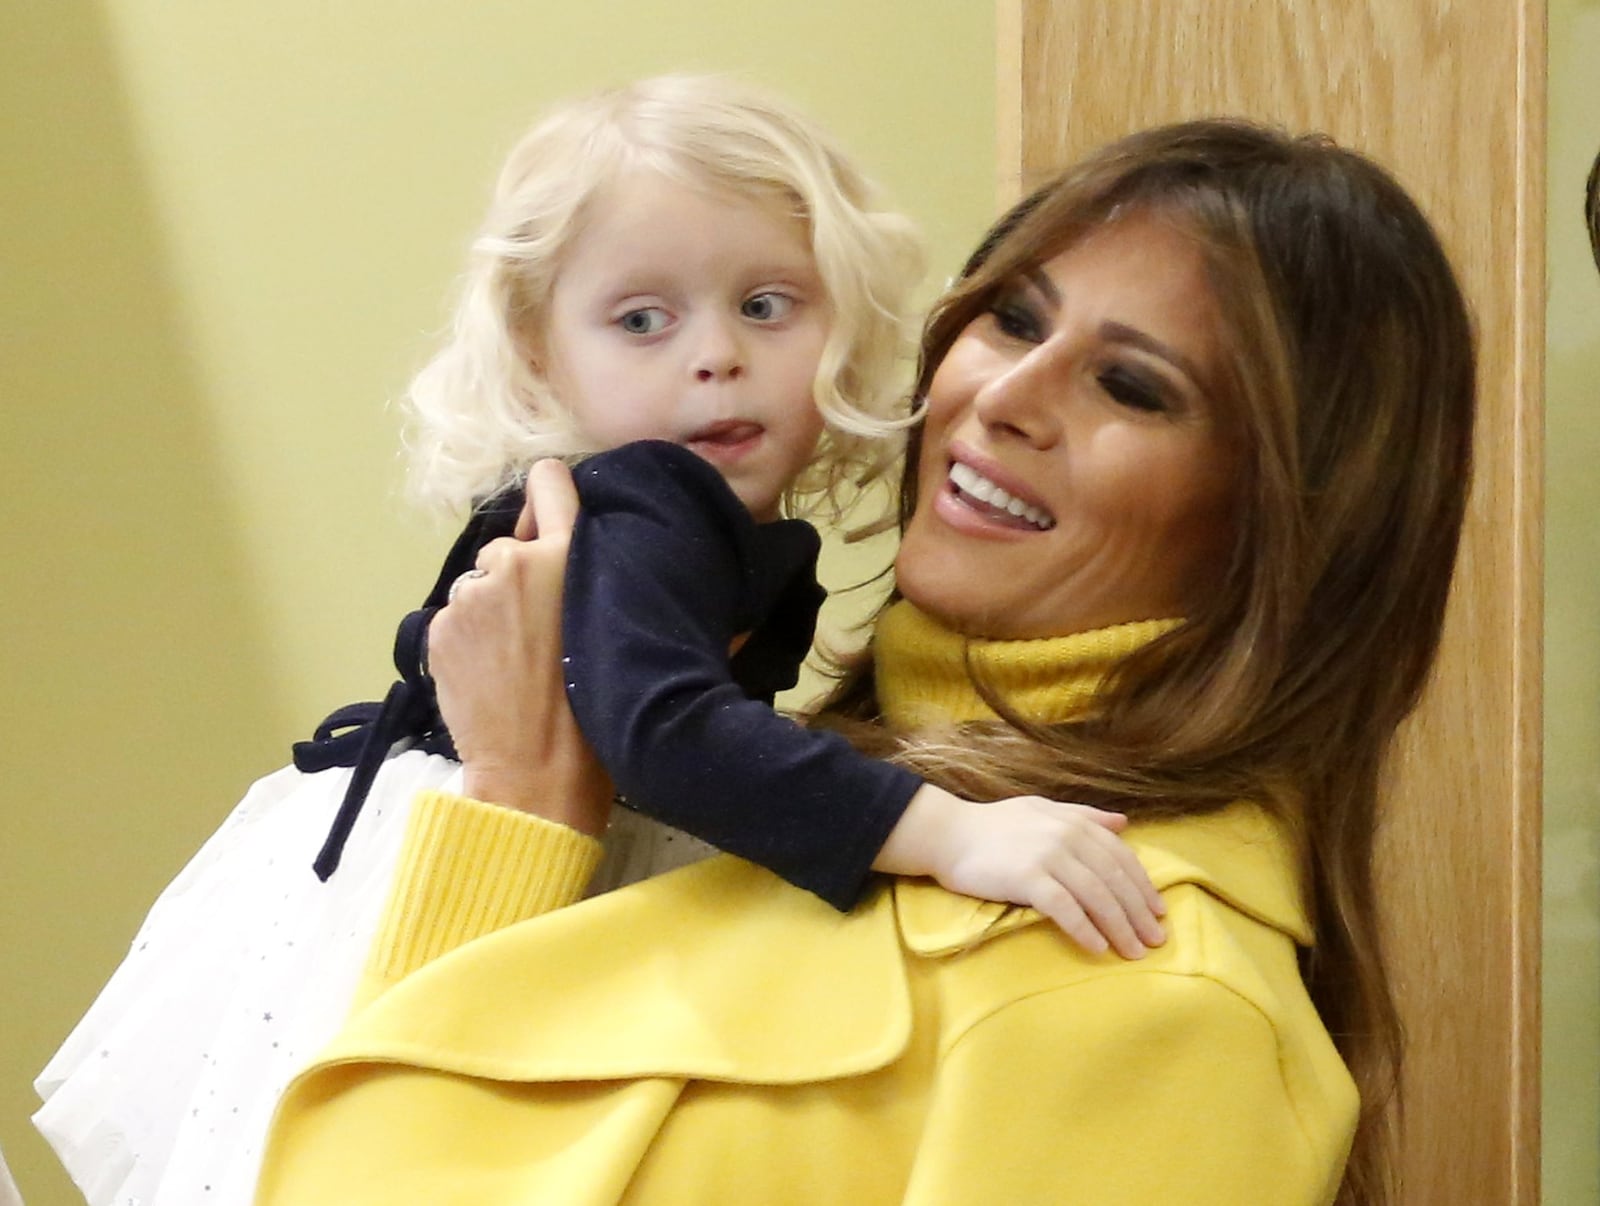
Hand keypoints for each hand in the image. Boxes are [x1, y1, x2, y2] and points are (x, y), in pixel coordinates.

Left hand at [426, 459, 611, 833]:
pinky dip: (468, 640)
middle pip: (510, 546)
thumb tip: (667, 583)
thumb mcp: (622, 635)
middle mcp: (513, 562)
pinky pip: (456, 619)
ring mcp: (470, 595)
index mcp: (567, 556)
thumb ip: (621, 590)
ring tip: (515, 661)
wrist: (537, 774)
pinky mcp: (439, 627)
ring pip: (481, 585)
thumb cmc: (593, 714)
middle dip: (520, 576)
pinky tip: (490, 675)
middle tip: (541, 627)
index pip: (550, 482)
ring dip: (493, 610)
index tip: (550, 511)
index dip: (549, 493)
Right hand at [876, 785, 1165, 958]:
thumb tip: (1124, 822)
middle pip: (1114, 880)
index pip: (1121, 857)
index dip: (1143, 886)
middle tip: (1156, 941)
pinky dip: (1085, 930)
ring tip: (1134, 951)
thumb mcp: (1043, 810)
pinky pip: (1066, 909)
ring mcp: (1047, 856)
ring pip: (1097, 896)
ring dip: (1120, 927)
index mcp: (1074, 822)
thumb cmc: (994, 825)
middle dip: (1139, 913)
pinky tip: (1098, 948)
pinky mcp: (1027, 878)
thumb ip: (1084, 816)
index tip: (1158, 912)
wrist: (948, 834)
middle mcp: (1066, 837)